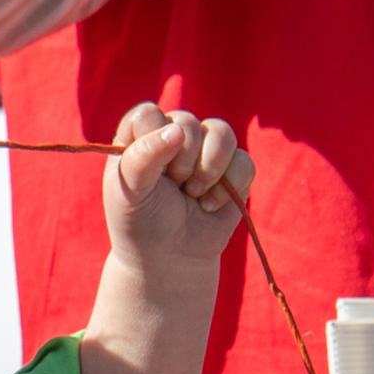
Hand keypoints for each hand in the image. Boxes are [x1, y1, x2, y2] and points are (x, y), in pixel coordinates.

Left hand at [102, 103, 253, 299]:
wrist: (170, 259)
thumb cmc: (142, 221)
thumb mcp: (129, 191)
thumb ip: (144, 156)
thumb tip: (178, 131)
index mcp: (140, 134)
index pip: (149, 115)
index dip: (152, 145)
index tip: (150, 174)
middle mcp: (173, 134)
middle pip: (187, 122)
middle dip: (181, 162)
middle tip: (173, 188)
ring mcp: (206, 149)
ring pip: (221, 132)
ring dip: (208, 170)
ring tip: (193, 194)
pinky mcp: (233, 168)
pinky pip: (244, 161)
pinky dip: (229, 186)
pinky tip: (210, 204)